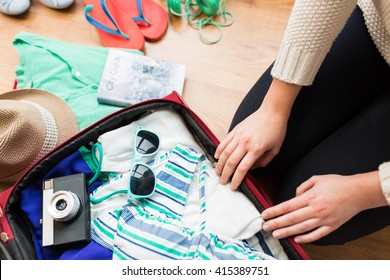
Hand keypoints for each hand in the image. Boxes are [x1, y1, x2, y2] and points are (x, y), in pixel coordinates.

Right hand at [214, 78, 300, 189]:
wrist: (272, 112)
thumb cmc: (276, 130)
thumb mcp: (275, 150)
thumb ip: (263, 162)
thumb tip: (252, 169)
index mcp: (256, 149)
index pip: (242, 168)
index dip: (236, 179)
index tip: (233, 186)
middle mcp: (245, 143)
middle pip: (231, 162)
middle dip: (225, 174)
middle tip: (222, 181)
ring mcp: (238, 136)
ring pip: (224, 152)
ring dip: (219, 164)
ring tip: (218, 172)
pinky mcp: (235, 130)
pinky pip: (224, 142)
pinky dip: (219, 150)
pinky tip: (216, 157)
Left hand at [261, 172, 386, 242]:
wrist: (358, 192)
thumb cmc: (337, 183)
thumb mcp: (316, 179)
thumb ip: (302, 187)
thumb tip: (294, 196)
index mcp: (310, 197)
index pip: (287, 206)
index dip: (274, 211)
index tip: (264, 214)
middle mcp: (315, 210)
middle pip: (291, 218)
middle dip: (276, 223)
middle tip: (265, 226)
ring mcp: (324, 219)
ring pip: (301, 228)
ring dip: (287, 232)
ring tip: (276, 234)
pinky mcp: (332, 226)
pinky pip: (317, 234)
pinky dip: (306, 238)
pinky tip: (296, 239)